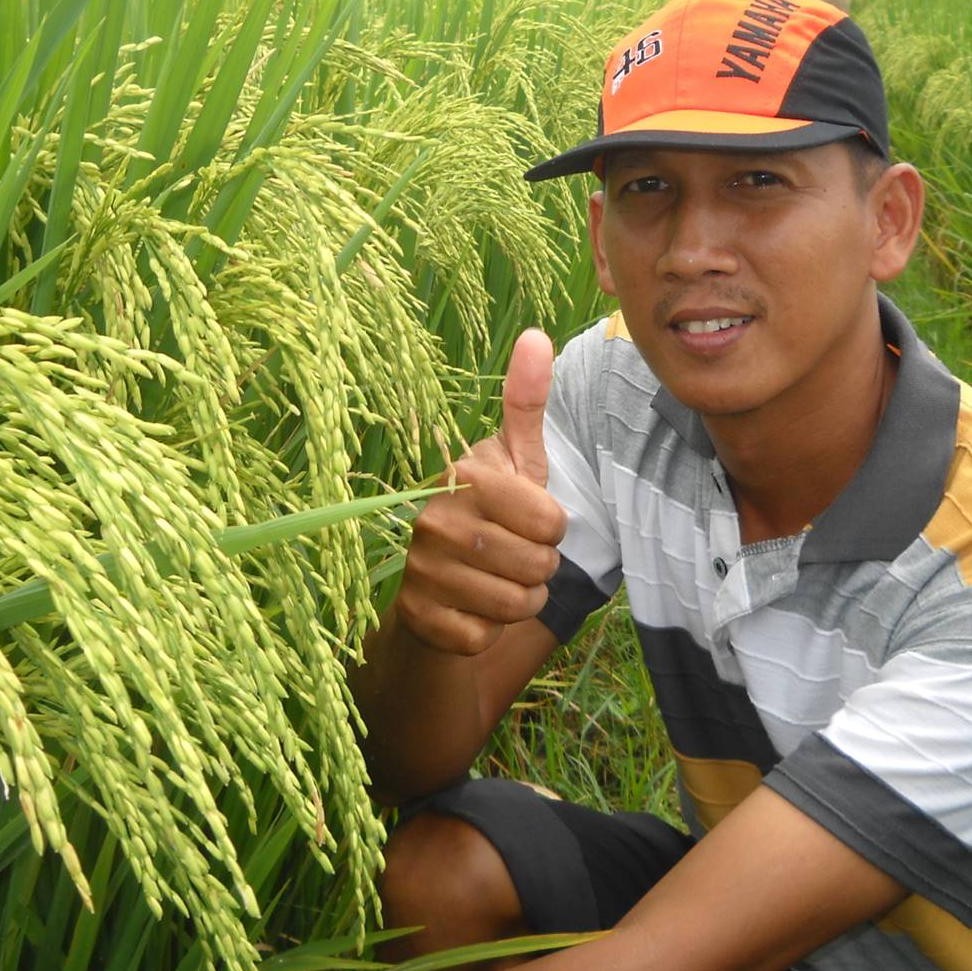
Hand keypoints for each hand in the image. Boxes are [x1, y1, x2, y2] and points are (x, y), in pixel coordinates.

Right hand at [395, 330, 567, 655]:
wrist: (435, 586)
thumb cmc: (489, 515)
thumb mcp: (514, 460)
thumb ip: (526, 402)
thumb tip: (536, 334)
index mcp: (462, 478)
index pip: (551, 521)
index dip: (553, 530)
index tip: (529, 522)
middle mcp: (433, 520)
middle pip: (538, 566)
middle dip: (540, 570)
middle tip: (513, 558)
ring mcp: (420, 571)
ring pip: (516, 604)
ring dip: (519, 601)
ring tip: (494, 582)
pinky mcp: (418, 618)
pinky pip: (485, 636)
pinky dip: (488, 631)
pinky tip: (469, 610)